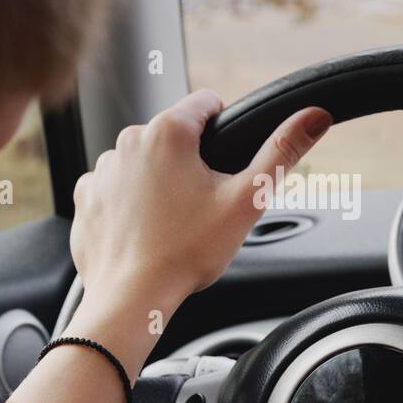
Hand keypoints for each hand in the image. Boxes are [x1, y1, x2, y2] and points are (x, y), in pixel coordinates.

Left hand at [70, 89, 331, 319]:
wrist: (132, 297)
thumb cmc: (187, 252)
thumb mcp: (247, 200)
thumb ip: (282, 152)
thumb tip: (316, 116)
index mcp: (168, 131)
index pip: (206, 104)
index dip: (224, 131)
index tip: (225, 166)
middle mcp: (128, 140)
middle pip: (173, 137)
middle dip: (189, 163)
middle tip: (201, 206)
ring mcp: (102, 169)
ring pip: (143, 162)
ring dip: (157, 182)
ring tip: (171, 223)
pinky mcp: (86, 197)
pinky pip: (114, 189)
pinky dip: (128, 204)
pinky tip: (144, 231)